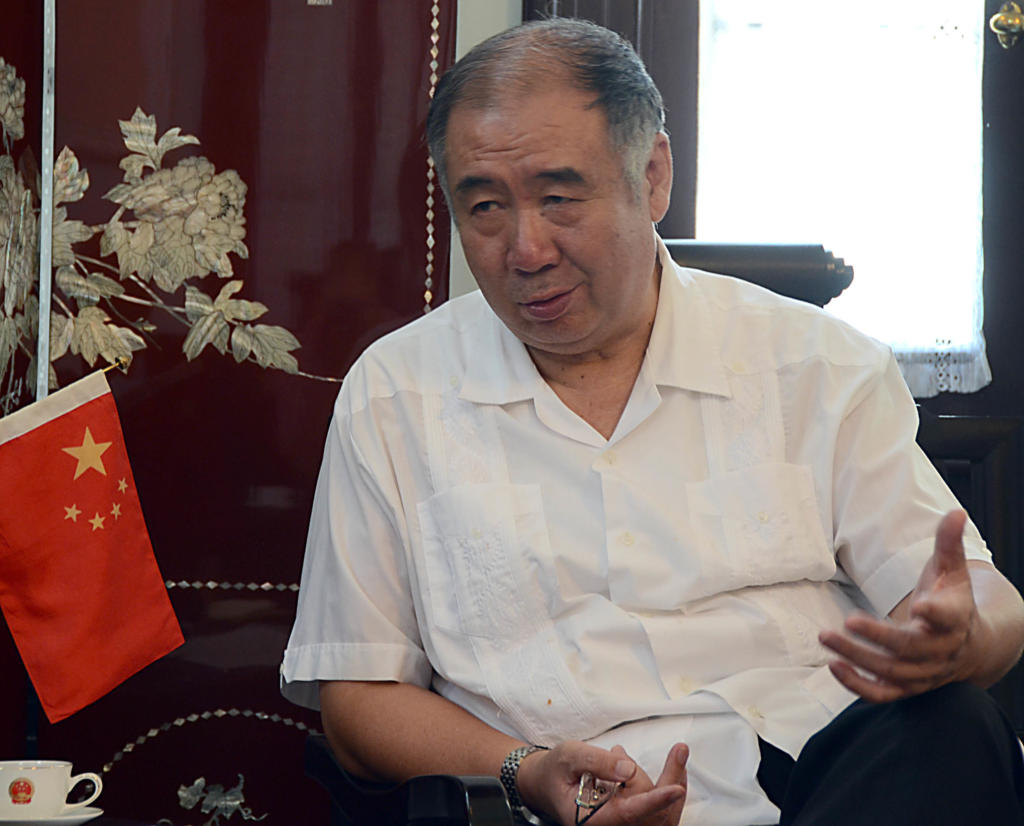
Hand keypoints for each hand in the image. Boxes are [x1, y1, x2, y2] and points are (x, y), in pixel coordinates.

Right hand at [516, 740, 687, 825]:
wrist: (546, 782)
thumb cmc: (555, 770)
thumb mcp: (569, 756)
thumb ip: (597, 760)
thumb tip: (627, 767)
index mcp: (589, 819)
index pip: (628, 813)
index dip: (653, 801)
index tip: (675, 789)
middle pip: (647, 809)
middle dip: (664, 777)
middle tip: (672, 750)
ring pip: (658, 813)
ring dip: (670, 781)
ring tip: (661, 756)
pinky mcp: (631, 821)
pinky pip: (658, 814)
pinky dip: (669, 789)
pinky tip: (673, 771)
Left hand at [819, 509, 979, 701]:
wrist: (970, 645)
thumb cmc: (952, 599)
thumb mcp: (952, 570)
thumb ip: (948, 543)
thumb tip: (956, 512)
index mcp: (954, 618)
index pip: (948, 617)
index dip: (936, 613)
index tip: (919, 604)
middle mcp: (940, 650)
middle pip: (909, 649)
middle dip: (877, 637)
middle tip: (845, 622)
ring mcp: (924, 672)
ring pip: (891, 672)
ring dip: (857, 658)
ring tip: (825, 638)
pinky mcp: (907, 686)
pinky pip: (882, 693)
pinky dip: (858, 686)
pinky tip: (833, 666)